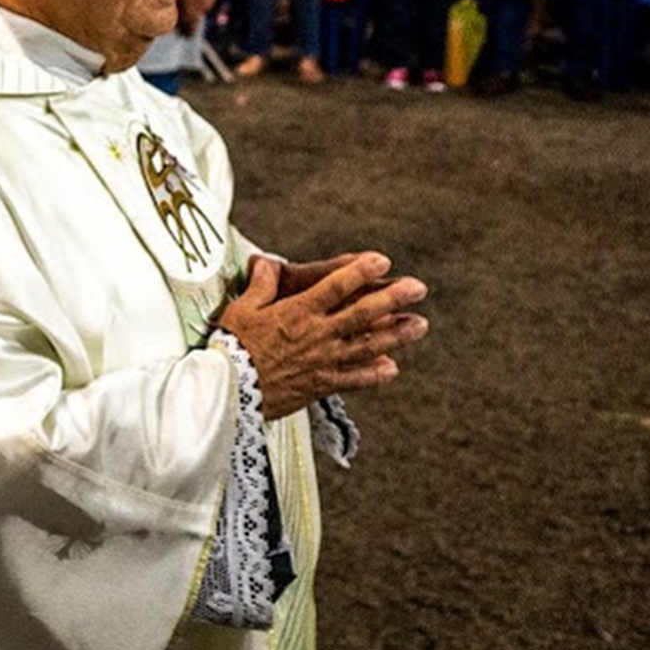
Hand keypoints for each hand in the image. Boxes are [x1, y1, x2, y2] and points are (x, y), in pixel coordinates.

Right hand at [214, 253, 428, 419]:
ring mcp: (323, 360)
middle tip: (418, 288)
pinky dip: (375, 374)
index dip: (360, 272)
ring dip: (397, 335)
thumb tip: (267, 262)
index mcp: (297, 312)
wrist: (228, 389)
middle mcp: (317, 334)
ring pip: (368, 345)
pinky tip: (392, 368)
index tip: (382, 261)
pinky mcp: (322, 384)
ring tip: (420, 325)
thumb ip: (261, 285)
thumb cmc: (231, 346)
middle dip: (393, 298)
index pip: (335, 286)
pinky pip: (355, 379)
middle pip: (363, 313)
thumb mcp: (241, 308)